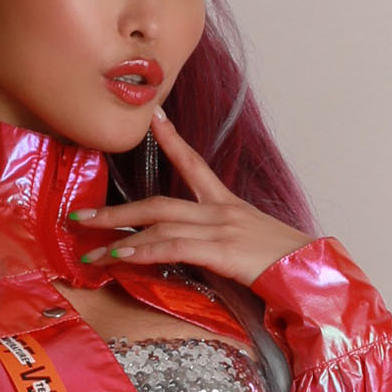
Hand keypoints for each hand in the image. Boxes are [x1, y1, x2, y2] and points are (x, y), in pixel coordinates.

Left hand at [68, 110, 311, 285]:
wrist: (311, 273)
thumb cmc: (285, 265)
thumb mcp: (250, 244)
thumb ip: (221, 241)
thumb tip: (194, 251)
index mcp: (228, 205)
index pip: (195, 164)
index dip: (171, 141)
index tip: (154, 118)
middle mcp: (220, 211)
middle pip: (158, 202)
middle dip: (116, 210)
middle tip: (80, 215)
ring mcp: (219, 228)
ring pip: (158, 225)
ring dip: (118, 238)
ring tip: (89, 248)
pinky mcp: (220, 250)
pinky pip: (171, 247)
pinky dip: (142, 251)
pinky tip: (120, 256)